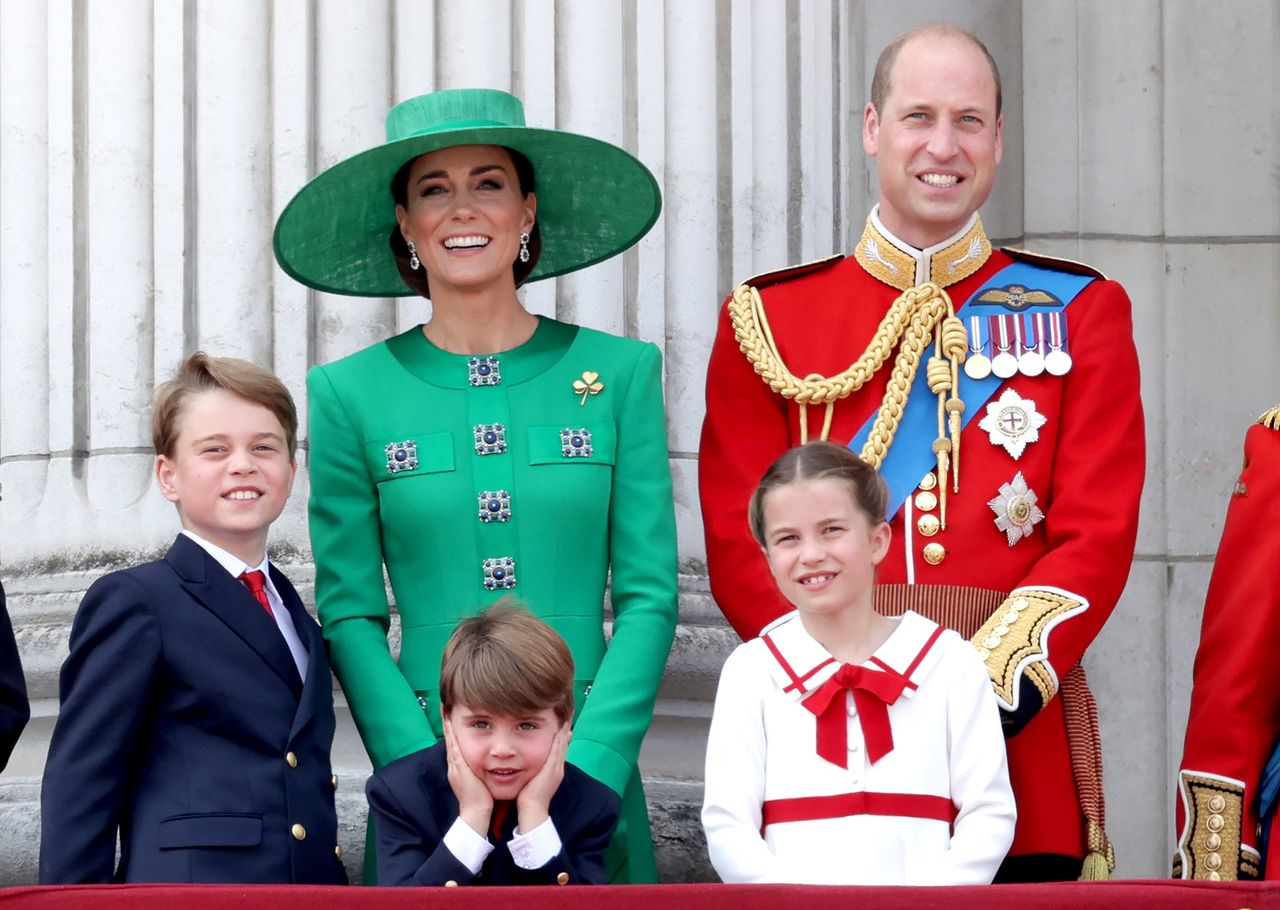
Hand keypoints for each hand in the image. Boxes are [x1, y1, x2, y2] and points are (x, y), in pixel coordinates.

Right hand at [443, 717, 492, 836]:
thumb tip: (488, 760)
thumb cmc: (482, 798)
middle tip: (445, 706)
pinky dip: (451, 735)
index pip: (455, 743)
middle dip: (447, 722)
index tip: (451, 715)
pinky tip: (450, 723)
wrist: (476, 813)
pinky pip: (453, 747)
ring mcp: (455, 766)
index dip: (452, 729)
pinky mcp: (458, 768)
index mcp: (459, 767)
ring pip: (449, 740)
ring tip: (445, 709)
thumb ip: (481, 768)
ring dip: (447, 725)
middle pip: (449, 738)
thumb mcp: (479, 779)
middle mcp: (454, 764)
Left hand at [516, 722, 569, 832]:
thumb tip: (525, 764)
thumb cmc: (528, 797)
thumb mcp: (532, 780)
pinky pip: (558, 751)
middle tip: (567, 718)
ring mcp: (557, 769)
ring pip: (562, 747)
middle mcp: (558, 769)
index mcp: (554, 771)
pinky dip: (560, 740)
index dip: (561, 738)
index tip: (562, 727)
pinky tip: (559, 730)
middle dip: (565, 732)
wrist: (532, 809)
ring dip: (564, 733)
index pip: (559, 751)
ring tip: (565, 720)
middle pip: (564, 746)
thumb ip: (531, 771)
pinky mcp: (553, 769)